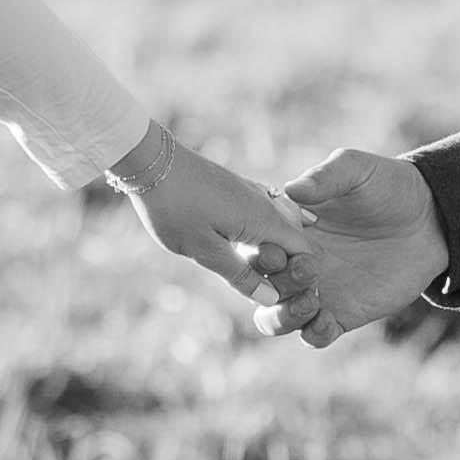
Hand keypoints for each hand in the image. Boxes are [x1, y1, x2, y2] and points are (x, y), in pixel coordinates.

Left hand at [106, 120, 318, 309]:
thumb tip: (271, 299)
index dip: (302, 277)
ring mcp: (252, 194)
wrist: (150, 160)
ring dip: (271, 252)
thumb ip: (240, 276)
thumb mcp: (204, 250)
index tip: (282, 294)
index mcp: (265, 220)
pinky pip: (262, 217)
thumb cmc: (174, 208)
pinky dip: (260, 236)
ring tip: (246, 268)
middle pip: (296, 242)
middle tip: (260, 286)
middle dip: (287, 267)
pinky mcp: (238, 190)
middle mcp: (266, 204)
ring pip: (279, 229)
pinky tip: (241, 246)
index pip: (308, 253)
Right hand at [254, 145, 448, 347]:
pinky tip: (327, 322)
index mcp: (287, 228)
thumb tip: (292, 190)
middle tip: (308, 269)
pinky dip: (312, 334)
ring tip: (312, 301)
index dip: (257, 252)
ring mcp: (315, 290)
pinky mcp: (342, 314)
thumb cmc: (388, 186)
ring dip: (284, 316)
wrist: (431, 218)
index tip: (276, 250)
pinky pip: (314, 335)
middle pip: (258, 286)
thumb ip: (326, 176)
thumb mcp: (357, 170)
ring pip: (275, 318)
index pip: (254, 245)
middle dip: (273, 284)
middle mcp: (294, 262)